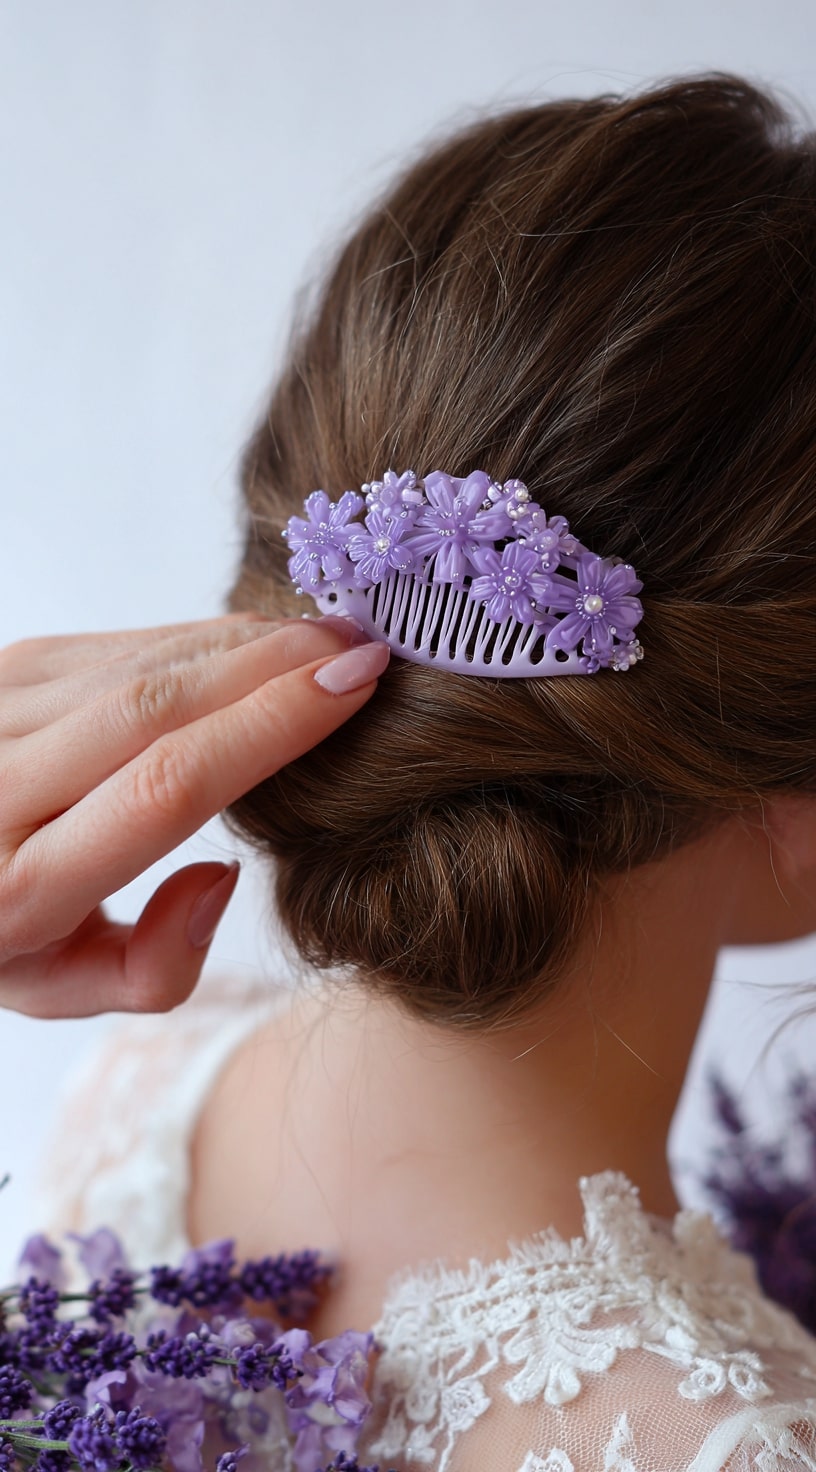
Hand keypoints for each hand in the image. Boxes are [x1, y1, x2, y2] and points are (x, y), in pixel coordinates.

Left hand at [0, 614, 388, 1018]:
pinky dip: (206, 640)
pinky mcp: (14, 662)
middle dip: (279, 669)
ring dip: (251, 644)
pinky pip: (130, 642)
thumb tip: (222, 874)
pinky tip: (260, 646)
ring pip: (149, 661)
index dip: (271, 727)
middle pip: (163, 706)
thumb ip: (151, 968)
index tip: (352, 689)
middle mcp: (1, 785)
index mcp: (19, 887)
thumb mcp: (56, 991)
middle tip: (368, 651)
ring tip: (331, 640)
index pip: (167, 786)